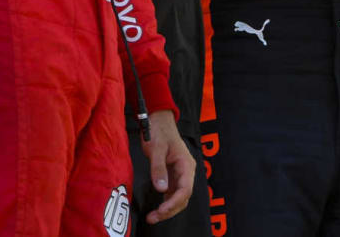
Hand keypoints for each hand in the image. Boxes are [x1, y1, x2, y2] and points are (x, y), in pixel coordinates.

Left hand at [139, 109, 195, 223]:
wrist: (159, 121)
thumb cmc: (159, 131)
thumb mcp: (156, 149)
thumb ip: (158, 168)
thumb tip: (161, 189)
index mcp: (186, 164)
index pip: (185, 189)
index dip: (174, 202)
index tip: (161, 210)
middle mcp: (186, 172)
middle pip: (183, 198)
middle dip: (170, 210)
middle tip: (154, 217)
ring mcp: (180, 175)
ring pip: (178, 198)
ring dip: (168, 209)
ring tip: (153, 217)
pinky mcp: (173, 176)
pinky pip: (172, 194)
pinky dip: (165, 203)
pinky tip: (156, 208)